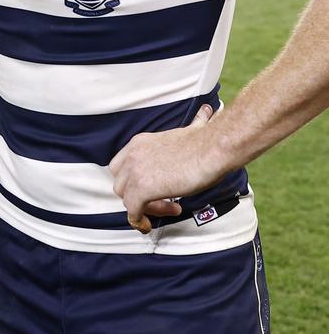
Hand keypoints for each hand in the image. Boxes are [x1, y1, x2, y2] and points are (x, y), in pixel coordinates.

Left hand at [111, 102, 222, 233]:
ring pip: (126, 198)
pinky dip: (142, 220)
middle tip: (165, 200)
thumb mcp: (186, 133)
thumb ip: (185, 133)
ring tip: (172, 206)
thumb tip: (207, 113)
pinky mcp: (142, 188)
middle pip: (121, 183)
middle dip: (139, 195)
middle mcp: (132, 155)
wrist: (213, 148)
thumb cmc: (206, 142)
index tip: (153, 187)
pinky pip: (133, 212)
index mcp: (138, 143)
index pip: (120, 167)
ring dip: (147, 207)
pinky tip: (157, 220)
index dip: (133, 180)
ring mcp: (135, 172)